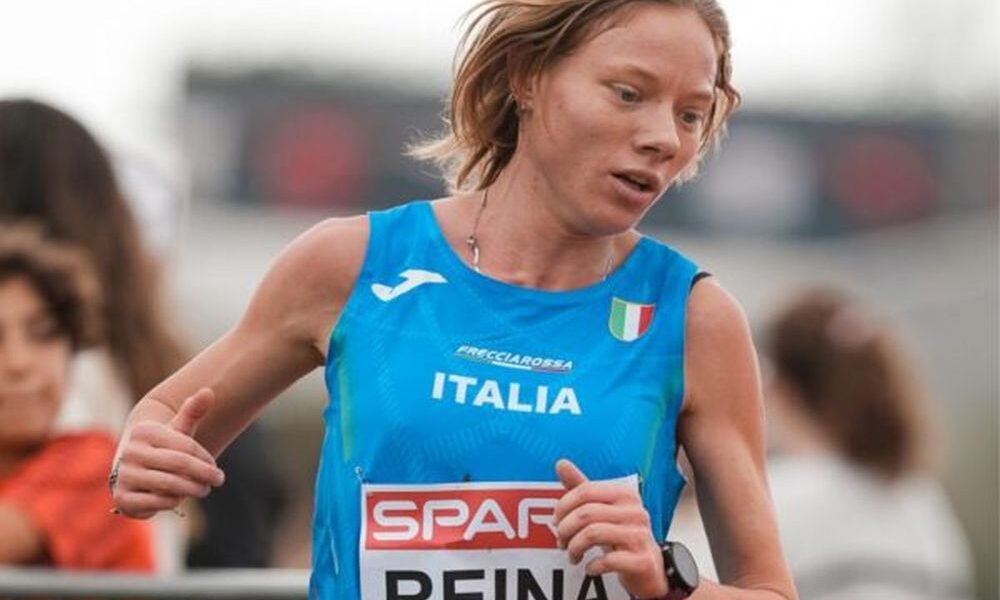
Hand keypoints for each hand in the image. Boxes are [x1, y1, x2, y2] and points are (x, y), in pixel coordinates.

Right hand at [110, 388, 224, 518]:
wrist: (134, 471)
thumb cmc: (163, 447)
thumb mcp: (178, 428)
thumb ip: (193, 411)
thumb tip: (209, 391)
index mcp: (144, 432)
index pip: (186, 446)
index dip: (205, 458)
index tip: (215, 466)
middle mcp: (130, 452)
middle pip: (180, 465)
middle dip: (204, 474)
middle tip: (218, 480)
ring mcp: (124, 476)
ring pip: (170, 485)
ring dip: (192, 489)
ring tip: (203, 489)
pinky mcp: (123, 499)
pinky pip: (157, 503)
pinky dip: (172, 502)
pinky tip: (178, 498)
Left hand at [555, 459, 667, 598]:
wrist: (649, 567)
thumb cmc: (621, 534)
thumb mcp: (601, 509)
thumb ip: (581, 487)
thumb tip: (561, 463)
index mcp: (625, 494)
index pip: (585, 491)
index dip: (563, 506)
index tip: (556, 521)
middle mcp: (636, 512)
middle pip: (586, 513)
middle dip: (565, 530)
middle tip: (561, 542)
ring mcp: (641, 536)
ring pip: (593, 534)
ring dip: (575, 547)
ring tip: (573, 555)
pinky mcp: (643, 561)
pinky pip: (609, 560)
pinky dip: (592, 565)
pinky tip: (589, 567)